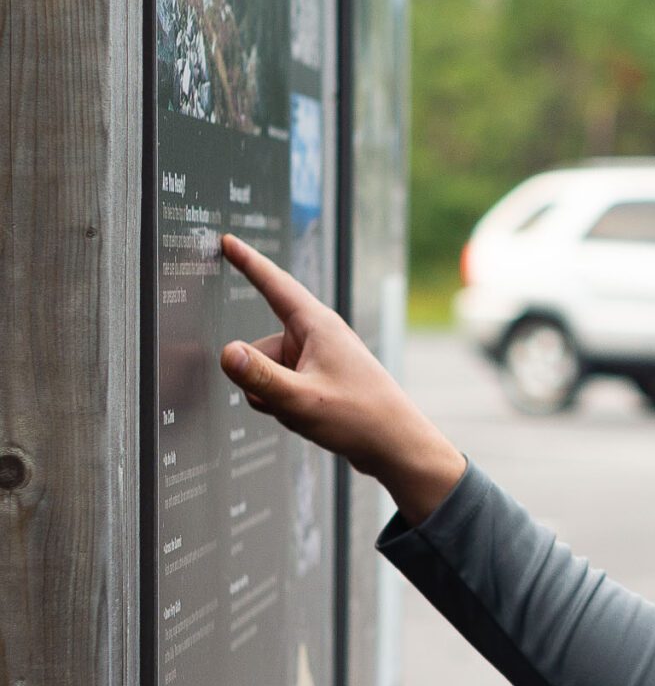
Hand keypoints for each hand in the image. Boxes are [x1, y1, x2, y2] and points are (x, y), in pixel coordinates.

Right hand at [218, 234, 465, 519]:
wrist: (396, 446)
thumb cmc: (360, 419)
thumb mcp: (300, 399)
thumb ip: (259, 377)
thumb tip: (227, 353)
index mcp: (317, 326)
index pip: (274, 284)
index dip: (247, 262)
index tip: (227, 239)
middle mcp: (317, 337)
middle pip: (258, 350)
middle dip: (261, 380)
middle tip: (296, 402)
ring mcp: (317, 359)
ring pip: (266, 374)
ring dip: (274, 397)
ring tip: (311, 412)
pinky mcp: (318, 379)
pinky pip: (281, 389)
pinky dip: (285, 405)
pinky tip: (312, 419)